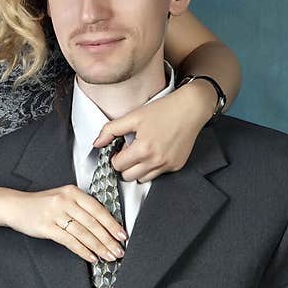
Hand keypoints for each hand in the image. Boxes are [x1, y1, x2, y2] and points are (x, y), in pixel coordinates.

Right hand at [2, 185, 126, 263]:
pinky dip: (83, 250)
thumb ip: (81, 207)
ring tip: (108, 256)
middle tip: (119, 250)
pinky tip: (91, 257)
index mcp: (73, 192)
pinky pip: (69, 241)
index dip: (112, 224)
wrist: (15, 206)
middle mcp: (65, 200)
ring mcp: (55, 213)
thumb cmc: (41, 204)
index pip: (98, 209)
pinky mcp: (47, 226)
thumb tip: (104, 226)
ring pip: (83, 233)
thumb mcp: (63, 198)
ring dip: (98, 247)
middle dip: (108, 239)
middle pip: (92, 222)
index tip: (122, 235)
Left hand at [92, 83, 212, 181]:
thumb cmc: (163, 110)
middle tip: (130, 150)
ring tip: (143, 151)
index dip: (115, 156)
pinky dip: (153, 166)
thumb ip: (111, 130)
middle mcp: (156, 161)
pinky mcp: (177, 166)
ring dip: (138, 169)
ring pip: (143, 179)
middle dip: (125, 165)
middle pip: (128, 177)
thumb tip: (96, 143)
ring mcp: (168, 165)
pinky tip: (156, 150)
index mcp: (143, 149)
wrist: (191, 108)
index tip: (120, 148)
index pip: (118, 165)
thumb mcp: (134, 116)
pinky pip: (158, 174)